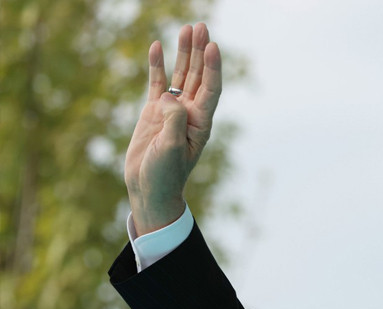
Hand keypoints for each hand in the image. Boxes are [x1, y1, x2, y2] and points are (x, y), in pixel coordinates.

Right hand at [125, 23, 221, 235]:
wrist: (149, 189)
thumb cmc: (165, 175)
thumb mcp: (171, 149)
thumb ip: (173, 121)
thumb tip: (169, 97)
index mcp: (200, 123)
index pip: (211, 89)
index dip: (213, 68)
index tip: (213, 47)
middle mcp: (190, 113)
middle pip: (198, 76)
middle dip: (200, 51)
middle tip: (201, 27)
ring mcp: (172, 111)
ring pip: (180, 76)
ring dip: (184, 54)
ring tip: (187, 29)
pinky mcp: (154, 113)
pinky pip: (157, 84)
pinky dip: (158, 66)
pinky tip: (158, 48)